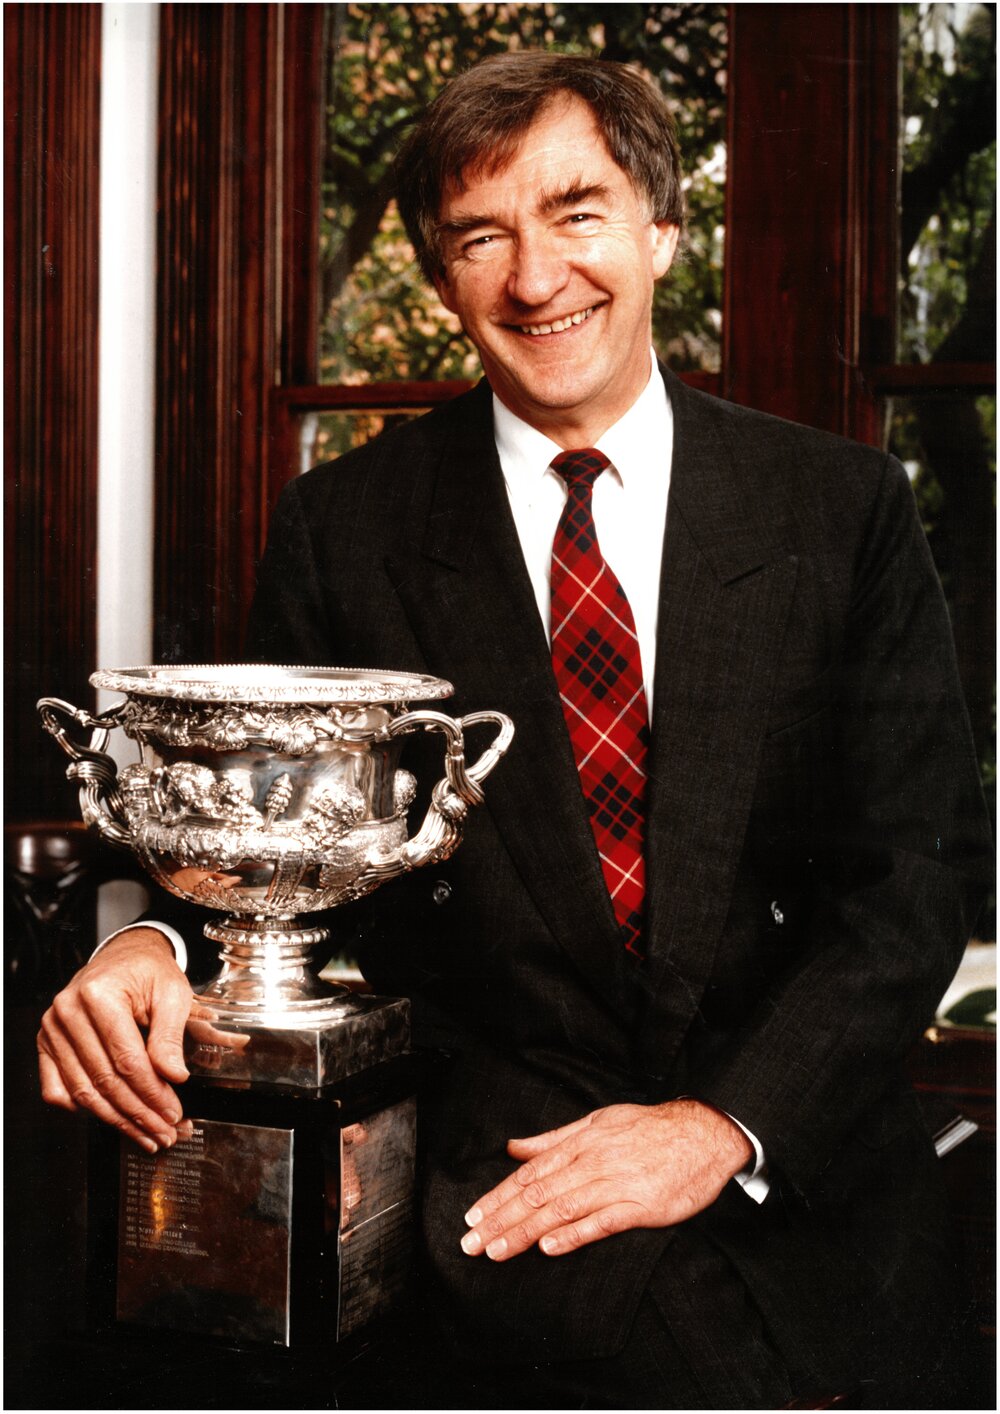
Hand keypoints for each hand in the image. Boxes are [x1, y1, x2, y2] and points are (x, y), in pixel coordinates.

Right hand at [37, 928, 196, 1151]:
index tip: (172, 1113)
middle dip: (138, 1113)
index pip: (127, 1060)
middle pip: (105, 1080)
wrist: (126, 956)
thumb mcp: (172, 993)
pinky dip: (79, 1107)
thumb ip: (170, 1034)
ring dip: (116, 1119)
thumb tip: (173, 1076)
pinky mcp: (47, 1042)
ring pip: (83, 1090)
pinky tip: (107, 1116)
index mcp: (100, 994)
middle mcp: (68, 1011)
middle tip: (163, 1132)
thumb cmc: (149, 971)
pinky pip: (56, 1087)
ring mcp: (53, 1028)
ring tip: (144, 1134)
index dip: (152, 1093)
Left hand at [460, 1099, 752, 1261]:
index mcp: (580, 1143)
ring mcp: (616, 1184)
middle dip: (501, 1219)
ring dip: (525, 1231)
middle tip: (471, 1243)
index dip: (498, 1196)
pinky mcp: (641, 1206)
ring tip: (498, 1251)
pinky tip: (550, 1247)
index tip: (473, 1217)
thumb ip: (553, 1139)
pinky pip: (602, 1221)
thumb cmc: (648, 1128)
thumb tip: (513, 1147)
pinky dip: (574, 1234)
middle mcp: (592, 1162)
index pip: (529, 1173)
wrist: (703, 1132)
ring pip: (561, 1209)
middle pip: (538, 1194)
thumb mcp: (596, 1122)